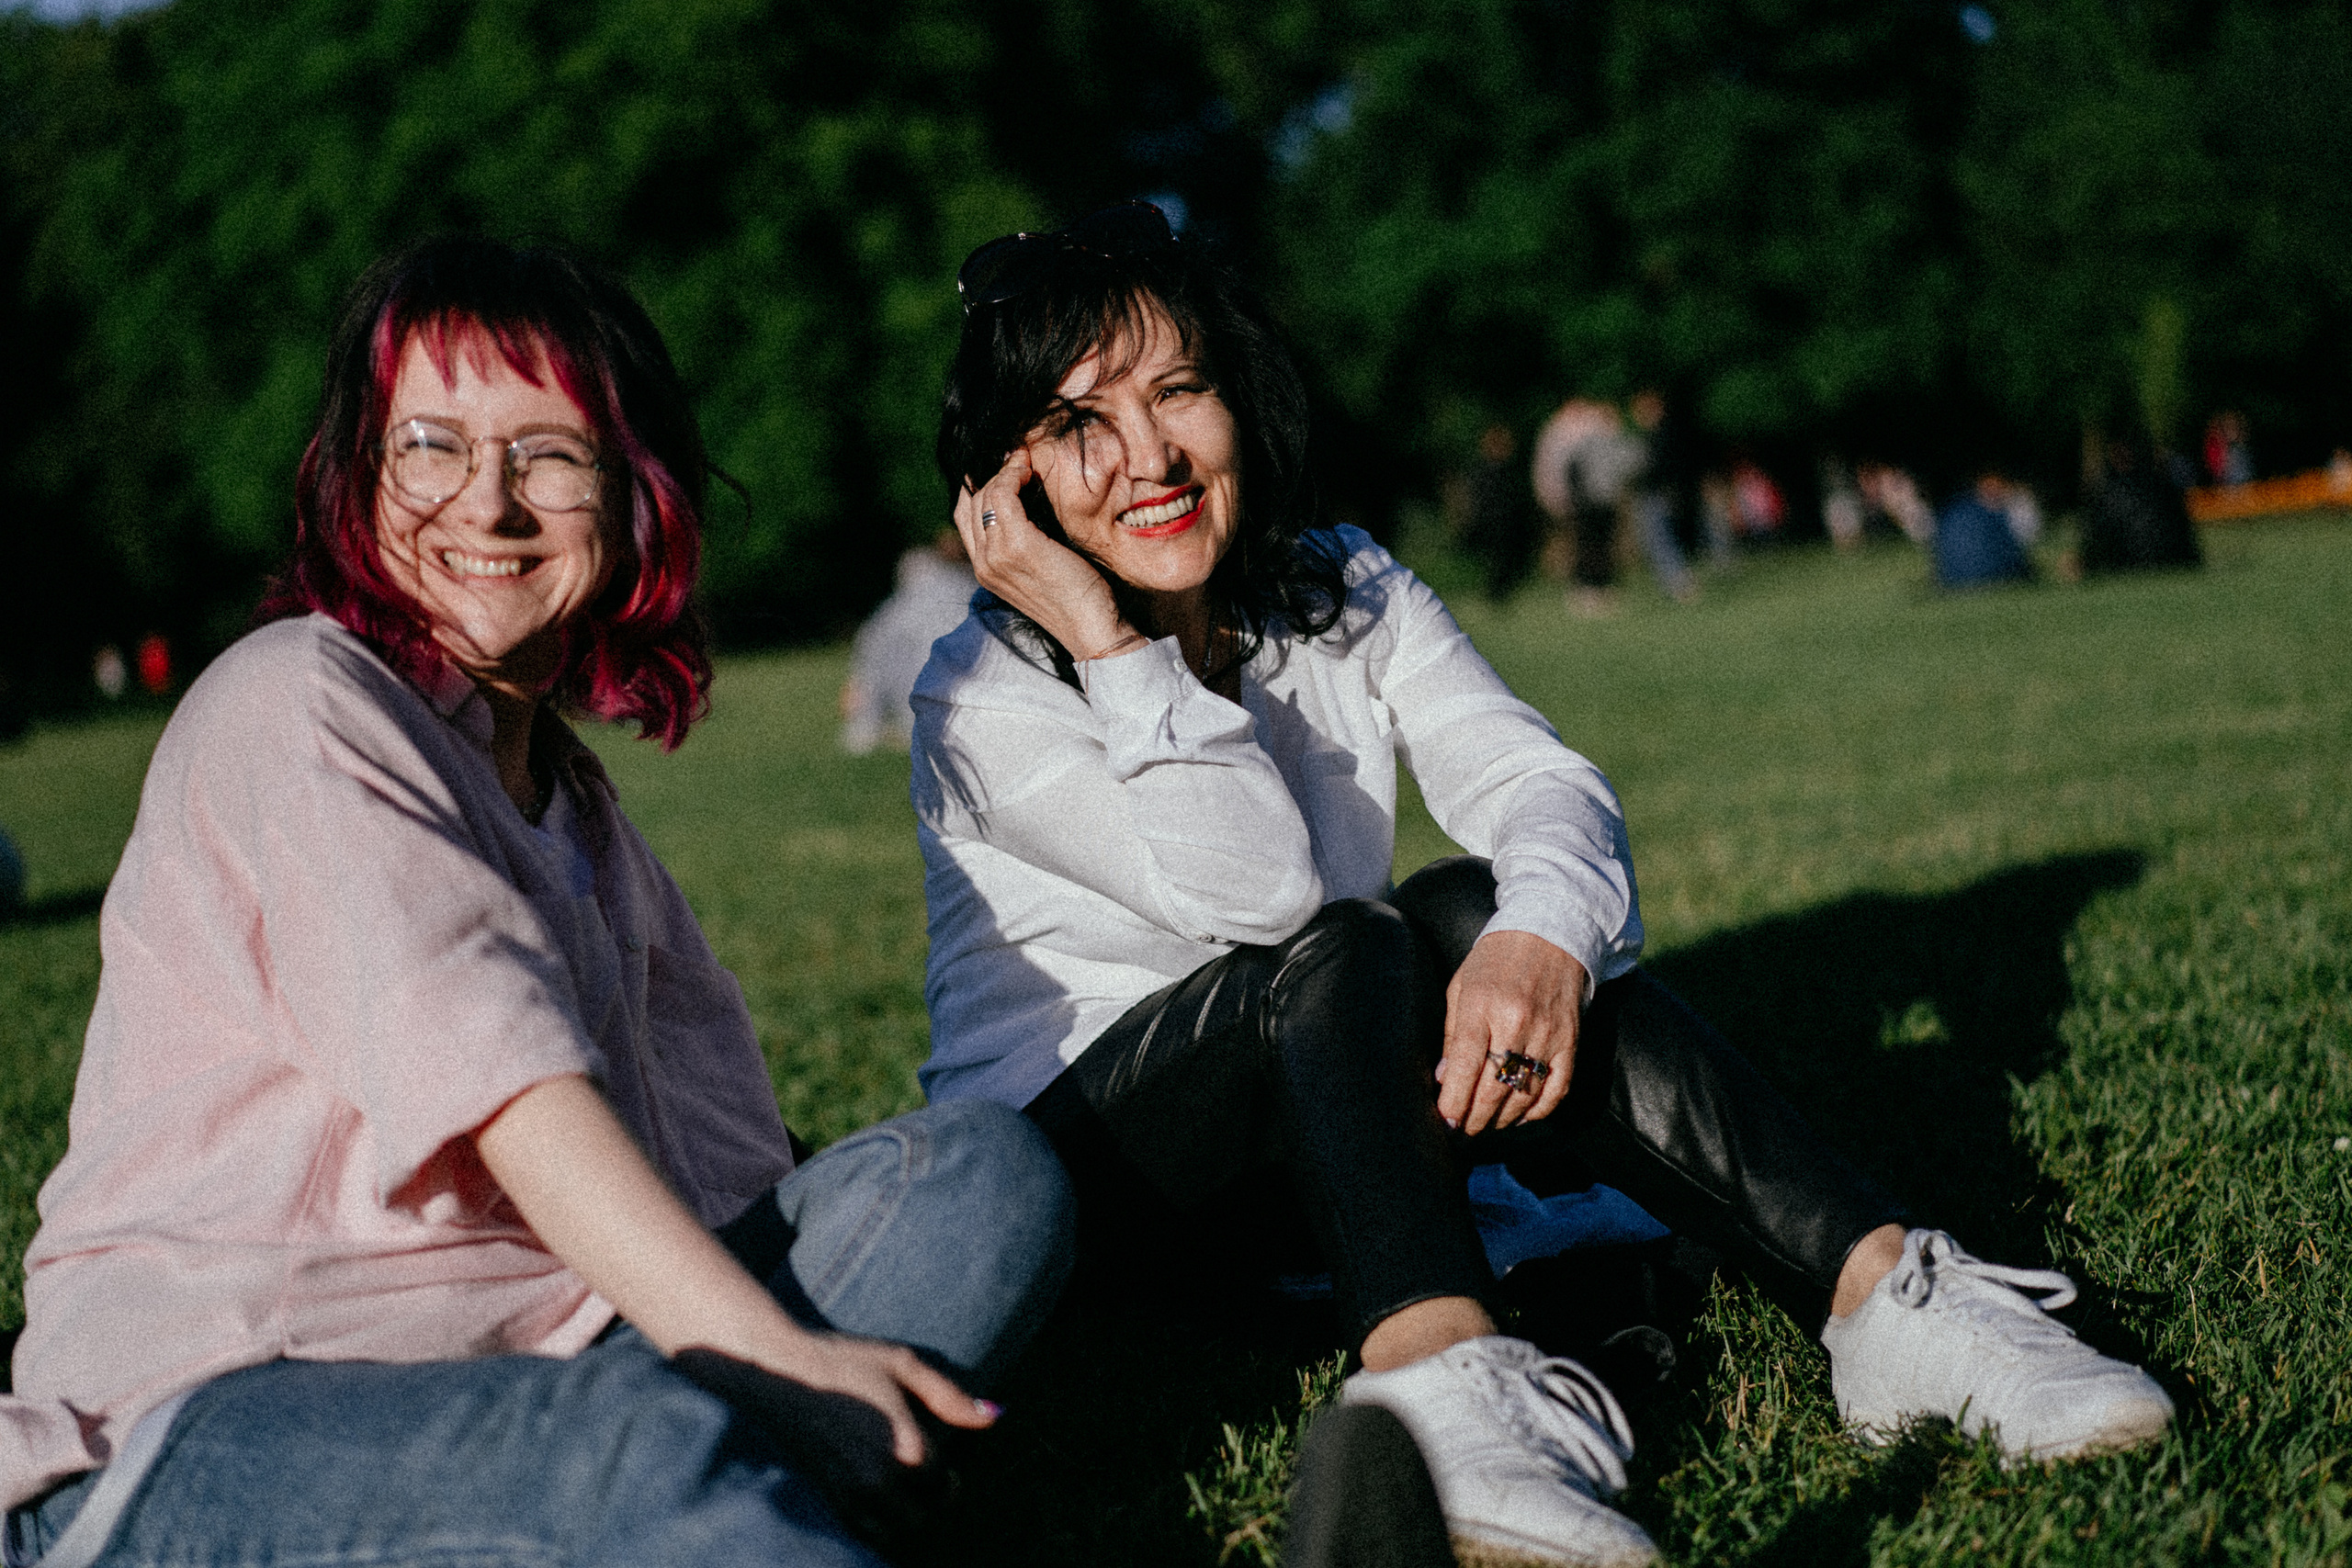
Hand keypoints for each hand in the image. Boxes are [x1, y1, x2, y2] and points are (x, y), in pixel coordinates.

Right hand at [672, 1334, 992, 1544]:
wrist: (777, 1371)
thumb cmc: (843, 1360)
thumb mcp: (902, 1364)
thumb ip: (949, 1395)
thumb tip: (994, 1416)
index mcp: (906, 1447)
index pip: (943, 1486)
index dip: (947, 1477)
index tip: (943, 1467)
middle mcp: (879, 1480)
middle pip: (922, 1520)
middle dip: (930, 1507)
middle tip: (927, 1487)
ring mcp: (848, 1495)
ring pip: (892, 1536)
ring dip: (905, 1523)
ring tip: (904, 1498)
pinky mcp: (824, 1499)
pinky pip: (860, 1534)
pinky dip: (876, 1529)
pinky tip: (877, 1504)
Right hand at [951, 448, 1134, 659]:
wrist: (1094, 631)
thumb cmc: (1078, 598)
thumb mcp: (1044, 568)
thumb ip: (1028, 543)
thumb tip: (1031, 503)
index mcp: (986, 571)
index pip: (965, 516)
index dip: (982, 487)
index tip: (1009, 472)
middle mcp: (984, 564)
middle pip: (971, 502)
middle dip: (993, 475)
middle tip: (1020, 460)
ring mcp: (996, 556)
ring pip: (985, 495)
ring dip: (1005, 471)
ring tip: (1026, 462)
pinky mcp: (1018, 546)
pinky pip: (1003, 495)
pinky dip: (1014, 474)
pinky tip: (1030, 470)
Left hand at [1434, 931, 1587, 1135]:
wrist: (1551, 931)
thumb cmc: (1496, 959)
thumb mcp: (1461, 986)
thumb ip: (1450, 1033)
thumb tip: (1443, 1078)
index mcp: (1482, 1005)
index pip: (1464, 1064)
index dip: (1453, 1100)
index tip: (1445, 1122)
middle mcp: (1516, 1022)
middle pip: (1493, 1088)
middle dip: (1474, 1119)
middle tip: (1462, 1131)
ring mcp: (1548, 1034)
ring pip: (1524, 1095)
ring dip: (1502, 1119)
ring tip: (1486, 1125)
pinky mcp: (1571, 1042)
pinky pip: (1556, 1090)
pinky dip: (1537, 1111)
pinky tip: (1520, 1116)